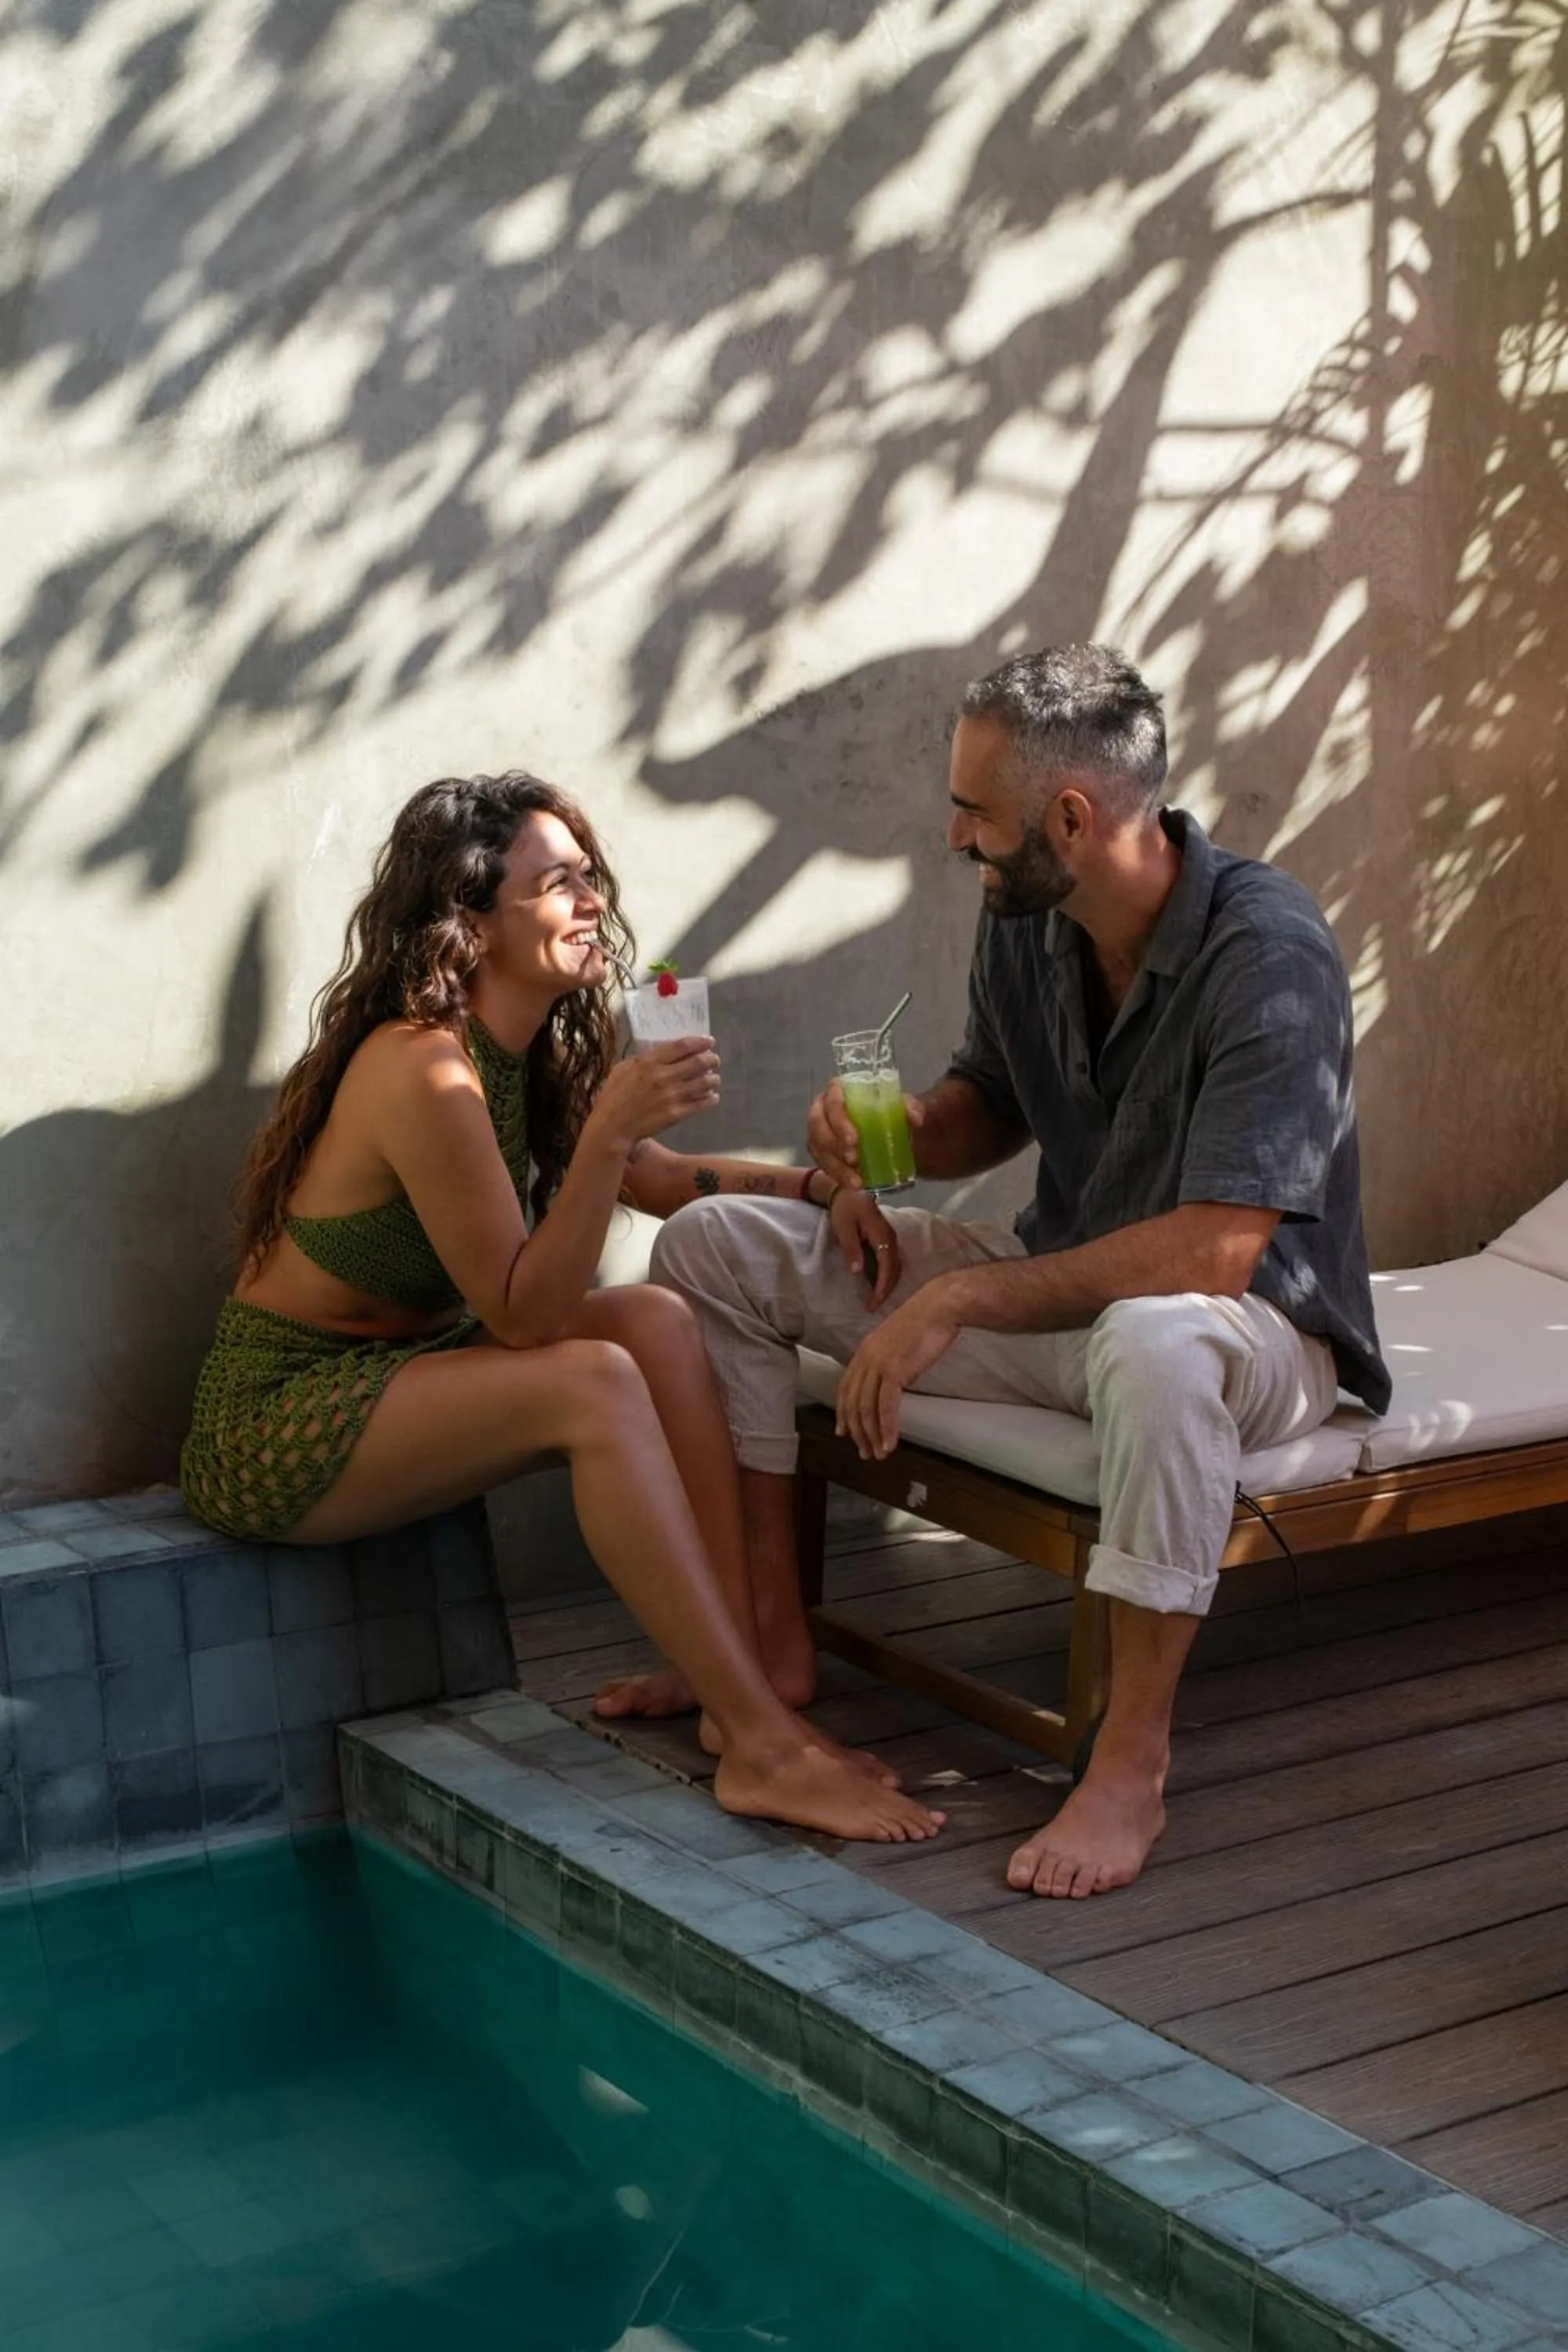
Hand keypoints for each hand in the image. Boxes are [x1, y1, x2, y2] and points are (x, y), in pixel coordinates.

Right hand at [591, 1039, 719, 1152]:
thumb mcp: (623, 1069)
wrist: (613, 1127)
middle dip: (712, 1059)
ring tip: (714, 1078)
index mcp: (649, 1063)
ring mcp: (672, 1096)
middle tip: (714, 1060)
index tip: (709, 1041)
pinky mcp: (677, 1114)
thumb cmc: (614, 1096)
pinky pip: (702, 1103)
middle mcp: (664, 1077)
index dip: (700, 1042)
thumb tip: (661, 1052)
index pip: (682, 1046)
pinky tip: (712, 1096)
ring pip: (705, 1083)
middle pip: (699, 1063)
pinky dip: (711, 1098)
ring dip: (713, 1079)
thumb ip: (642, 1059)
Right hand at [807, 1080, 924, 1188]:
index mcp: (839, 1091)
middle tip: (854, 1159)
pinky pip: (823, 1164)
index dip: (838, 1120)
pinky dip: (837, 1176)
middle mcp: (823, 1108)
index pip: (832, 1100)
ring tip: (856, 1180)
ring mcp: (819, 1131)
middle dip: (833, 1144)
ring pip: (817, 1148)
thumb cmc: (889, 1112)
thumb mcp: (903, 1106)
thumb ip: (912, 1107)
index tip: (854, 1139)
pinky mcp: (821, 1151)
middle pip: (817, 1125)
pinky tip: (853, 1184)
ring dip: (835, 1166)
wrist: (887, 1129)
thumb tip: (916, 1118)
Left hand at [828, 1187, 901, 1308]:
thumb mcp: (843, 1228)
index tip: (875, 1303)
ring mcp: (890, 1239)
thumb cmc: (844, 1208)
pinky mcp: (886, 1240)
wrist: (847, 1190)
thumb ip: (851, 1248)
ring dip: (888, 1284)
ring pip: (895, 1266)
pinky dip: (886, 1276)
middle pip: (895, 1269)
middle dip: (887, 1290)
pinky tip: (877, 1285)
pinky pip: (890, 1262)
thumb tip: (858, 1271)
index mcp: (882, 1234)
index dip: (883, 1286)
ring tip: (876, 1300)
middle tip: (874, 1307)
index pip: (887, 1266)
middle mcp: (891, 1238)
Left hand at [835, 1282, 959, 1460]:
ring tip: (878, 1454)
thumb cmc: (927, 1322)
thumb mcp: (899, 1343)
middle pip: (853, 1403)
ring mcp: (878, 1364)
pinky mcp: (894, 1371)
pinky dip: (887, 1429)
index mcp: (864, 1351)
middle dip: (857, 1432)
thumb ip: (889, 1362)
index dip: (842, 1413)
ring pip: (866, 1409)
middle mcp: (866, 1358)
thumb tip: (893, 1383)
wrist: (940, 1306)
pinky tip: (890, 1444)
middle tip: (865, 1452)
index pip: (845, 1387)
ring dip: (871, 1435)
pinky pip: (886, 1407)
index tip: (844, 1433)